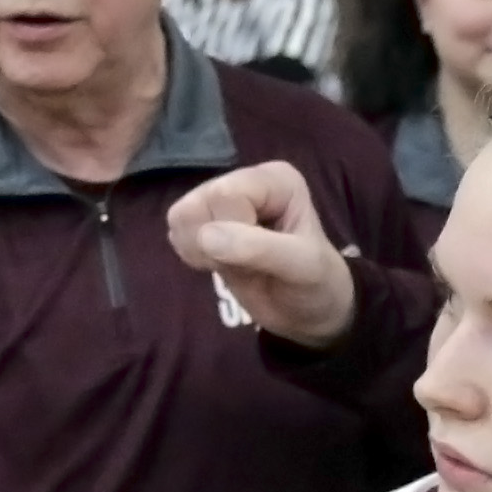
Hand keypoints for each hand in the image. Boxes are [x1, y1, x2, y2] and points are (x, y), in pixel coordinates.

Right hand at [165, 161, 357, 347]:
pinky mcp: (203, 221)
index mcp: (275, 179)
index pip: (225, 194)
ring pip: (181, 217)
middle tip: (248, 263)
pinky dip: (195, 257)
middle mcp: (245, 180)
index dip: (232, 232)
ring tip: (238, 264)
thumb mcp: (301, 267)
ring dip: (203, 252)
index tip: (261, 256)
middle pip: (198, 203)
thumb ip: (257, 249)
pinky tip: (222, 264)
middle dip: (216, 245)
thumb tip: (206, 236)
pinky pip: (176, 233)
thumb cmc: (315, 284)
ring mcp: (222, 199)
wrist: (308, 312)